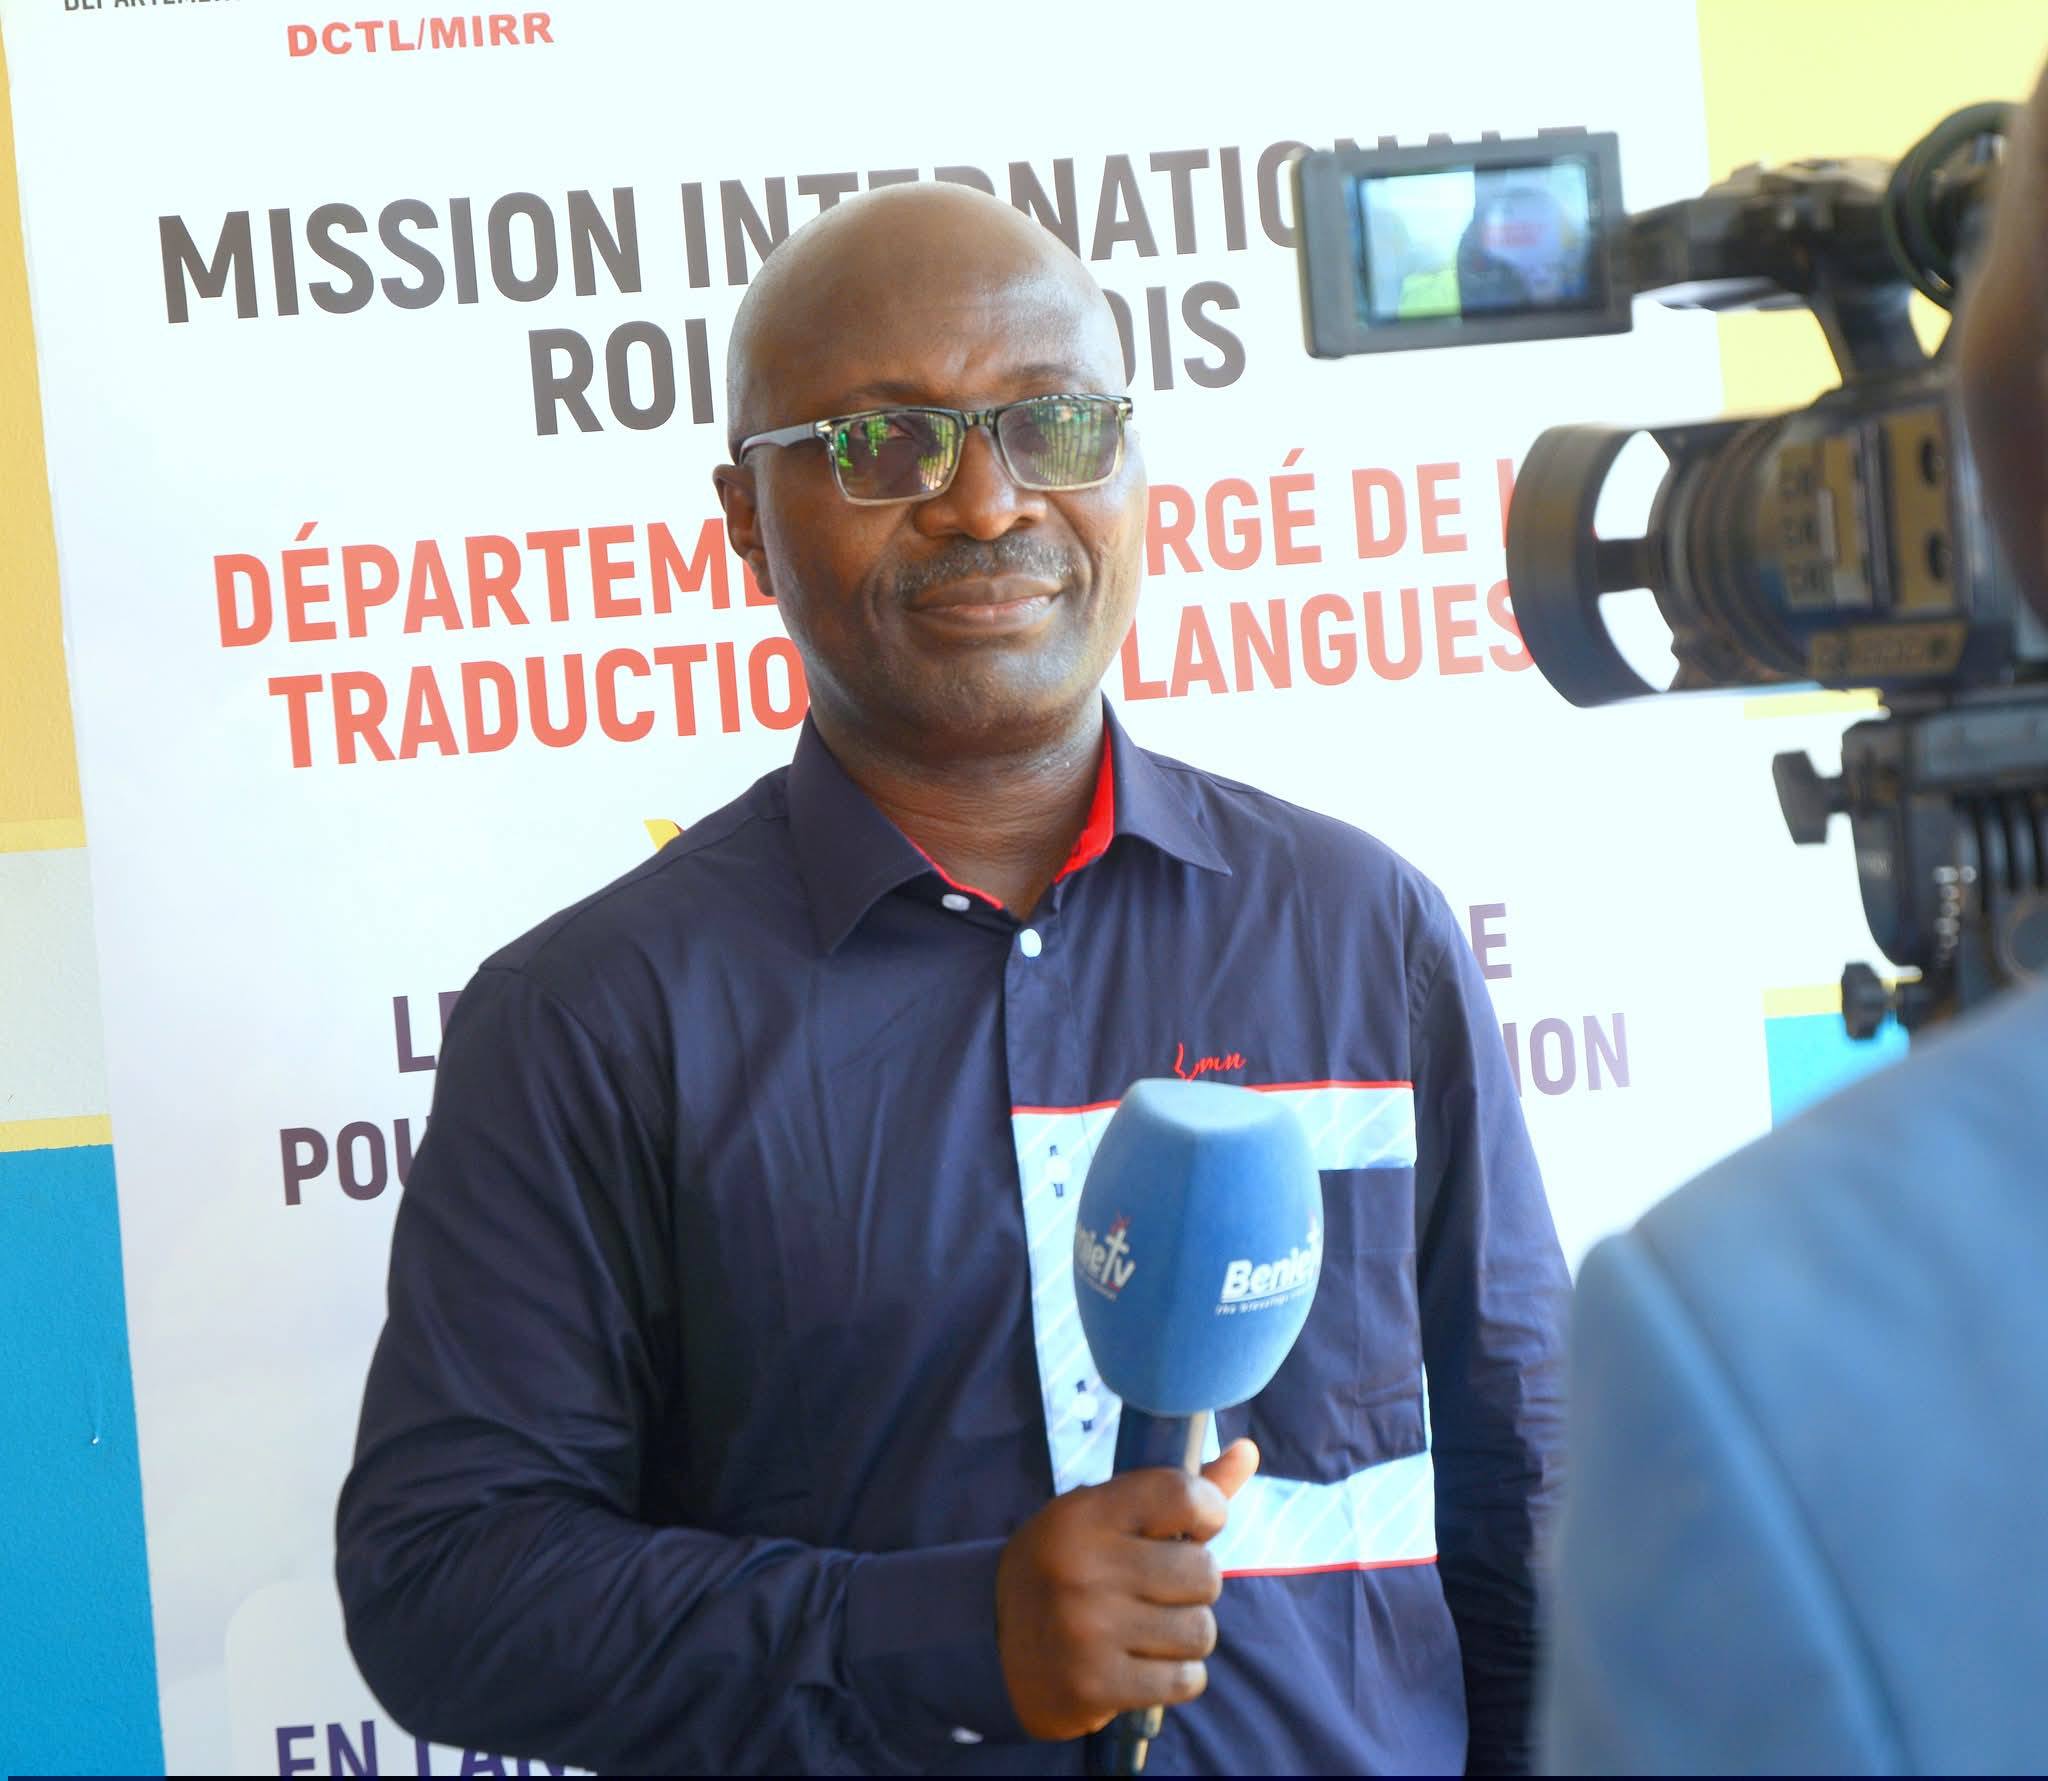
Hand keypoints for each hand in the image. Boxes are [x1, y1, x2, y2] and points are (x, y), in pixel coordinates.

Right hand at [995, 1438, 1259, 1741]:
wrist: (993, 1644)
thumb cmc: (1067, 1566)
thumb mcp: (1104, 1515)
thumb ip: (1177, 1490)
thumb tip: (1249, 1451)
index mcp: (1084, 1514)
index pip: (1184, 1493)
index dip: (1208, 1511)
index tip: (1193, 1526)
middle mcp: (1084, 1568)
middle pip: (1204, 1572)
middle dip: (1194, 1584)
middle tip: (1160, 1589)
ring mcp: (1088, 1631)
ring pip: (1201, 1631)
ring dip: (1186, 1634)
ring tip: (1150, 1628)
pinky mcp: (1095, 1686)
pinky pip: (1187, 1680)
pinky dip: (1177, 1676)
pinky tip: (1144, 1664)